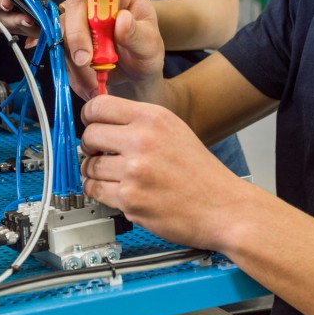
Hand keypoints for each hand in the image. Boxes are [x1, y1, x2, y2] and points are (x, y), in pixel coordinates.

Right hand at [61, 0, 163, 99]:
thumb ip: (138, 34)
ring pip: (63, 32)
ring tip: (95, 80)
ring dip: (75, 60)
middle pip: (74, 5)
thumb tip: (122, 20)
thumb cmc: (146, 53)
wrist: (136, 79)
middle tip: (86, 60)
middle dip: (77, 34)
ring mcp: (79, 21)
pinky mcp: (69, 41)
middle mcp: (94, 1)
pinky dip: (72, 72)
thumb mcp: (151, 46)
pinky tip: (88, 83)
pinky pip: (60, 53)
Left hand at [80, 94, 247, 250]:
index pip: (99, 106)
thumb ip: (140, 124)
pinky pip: (95, 191)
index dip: (88, 116)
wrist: (224, 208)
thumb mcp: (175, 131)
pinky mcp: (130, 199)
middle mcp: (142, 140)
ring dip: (95, 173)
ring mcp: (135, 171)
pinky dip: (101, 192)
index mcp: (154, 118)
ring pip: (89, 166)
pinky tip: (118, 191)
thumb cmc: (202, 175)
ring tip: (113, 176)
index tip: (90, 125)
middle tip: (98, 153)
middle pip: (89, 135)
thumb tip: (103, 123)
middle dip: (89, 146)